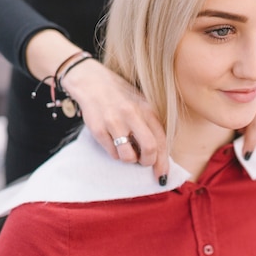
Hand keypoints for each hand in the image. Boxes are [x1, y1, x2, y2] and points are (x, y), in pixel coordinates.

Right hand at [62, 59, 168, 183]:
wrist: (92, 81)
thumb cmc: (120, 95)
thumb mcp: (141, 103)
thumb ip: (151, 124)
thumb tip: (160, 153)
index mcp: (147, 109)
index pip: (161, 140)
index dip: (163, 162)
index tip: (162, 174)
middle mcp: (132, 115)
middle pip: (149, 149)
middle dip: (147, 162)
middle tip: (143, 162)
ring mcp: (114, 122)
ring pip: (128, 156)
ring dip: (129, 159)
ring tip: (127, 150)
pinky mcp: (98, 129)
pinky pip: (111, 153)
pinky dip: (115, 153)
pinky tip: (113, 142)